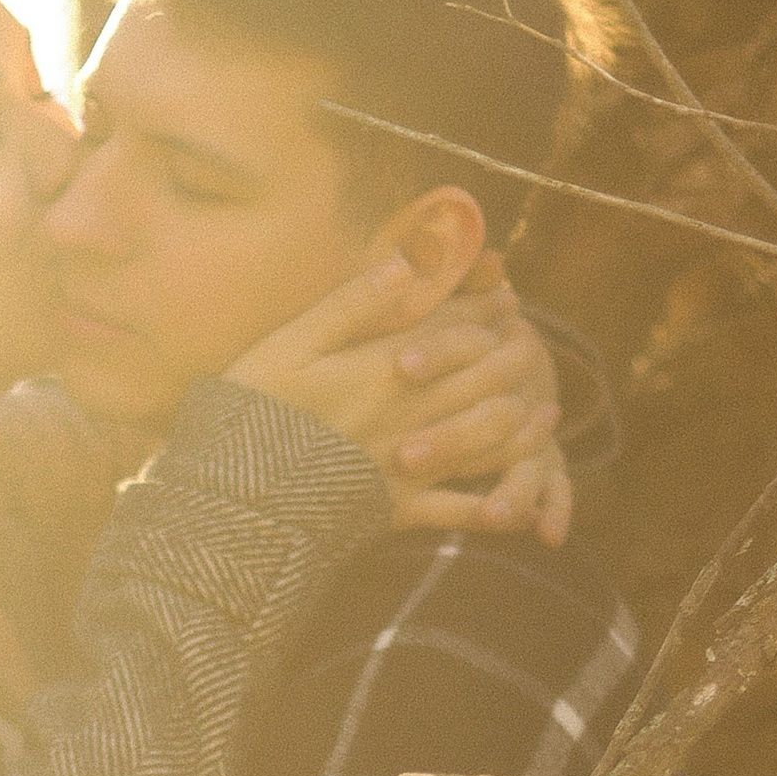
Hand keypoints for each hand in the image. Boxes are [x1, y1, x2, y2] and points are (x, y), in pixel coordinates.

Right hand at [230, 249, 572, 545]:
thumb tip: (405, 264)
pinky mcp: (401, 510)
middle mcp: (410, 414)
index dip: (485, 310)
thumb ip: (351, 305)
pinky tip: (517, 503)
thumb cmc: (251, 414)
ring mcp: (410, 465)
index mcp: (383, 368)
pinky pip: (463, 511)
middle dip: (515, 358)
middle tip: (532, 346)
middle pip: (485, 380)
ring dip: (523, 424)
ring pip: (490, 440)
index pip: (454, 330)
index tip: (506, 295)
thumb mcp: (290, 344)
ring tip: (543, 413)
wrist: (233, 500)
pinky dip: (496, 505)